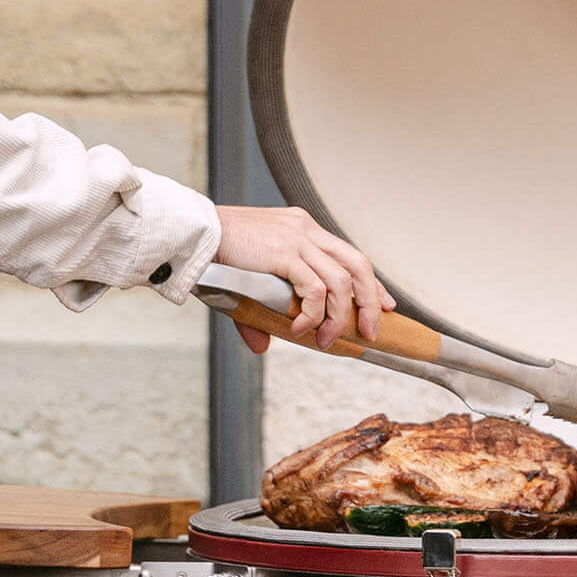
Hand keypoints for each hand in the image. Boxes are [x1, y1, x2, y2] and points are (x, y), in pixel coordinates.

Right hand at [214, 204, 393, 354]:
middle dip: (370, 300)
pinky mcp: (284, 252)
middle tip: (369, 330)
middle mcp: (305, 230)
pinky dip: (313, 314)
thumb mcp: (246, 283)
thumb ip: (259, 315)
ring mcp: (297, 238)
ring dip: (339, 316)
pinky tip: (300, 329)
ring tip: (326, 340)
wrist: (193, 234)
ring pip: (340, 281)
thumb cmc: (214, 255)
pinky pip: (313, 289)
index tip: (384, 305)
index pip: (349, 255)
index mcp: (302, 229)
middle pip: (357, 264)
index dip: (371, 283)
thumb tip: (263, 347)